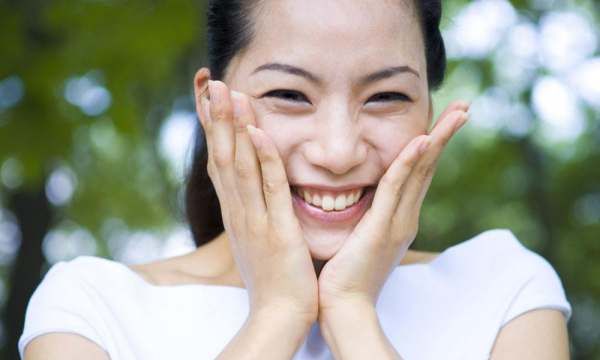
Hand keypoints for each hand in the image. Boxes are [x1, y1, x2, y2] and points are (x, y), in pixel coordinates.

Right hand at [194, 75, 317, 324]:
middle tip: (209, 79)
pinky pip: (269, 188)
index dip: (213, 127)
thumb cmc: (272, 277)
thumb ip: (252, 208)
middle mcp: (238, 210)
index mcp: (235, 211)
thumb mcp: (255, 236)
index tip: (208, 94)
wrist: (278, 316)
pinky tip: (258, 132)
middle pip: (221, 155)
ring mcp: (254, 219)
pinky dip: (263, 158)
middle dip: (215, 116)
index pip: (219, 159)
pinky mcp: (276, 229)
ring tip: (227, 91)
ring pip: (239, 165)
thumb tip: (250, 187)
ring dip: (233, 127)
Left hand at [317, 100, 470, 312]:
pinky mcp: (382, 229)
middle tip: (464, 107)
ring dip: (438, 139)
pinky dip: (409, 164)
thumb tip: (357, 198)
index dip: (431, 144)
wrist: (344, 308)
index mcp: (399, 217)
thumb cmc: (345, 274)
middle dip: (446, 135)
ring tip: (458, 112)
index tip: (440, 119)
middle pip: (429, 167)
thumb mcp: (359, 237)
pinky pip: (395, 189)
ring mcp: (397, 223)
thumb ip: (366, 217)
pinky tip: (421, 140)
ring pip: (421, 172)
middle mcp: (405, 217)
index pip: (418, 173)